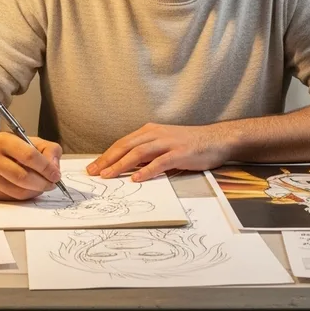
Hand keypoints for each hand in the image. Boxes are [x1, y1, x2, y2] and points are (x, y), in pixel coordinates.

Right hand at [0, 129, 63, 199]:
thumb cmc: (7, 147)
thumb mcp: (28, 140)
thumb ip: (48, 150)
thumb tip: (55, 169)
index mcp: (2, 141)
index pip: (29, 156)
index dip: (46, 167)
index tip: (56, 174)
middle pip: (23, 177)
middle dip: (43, 183)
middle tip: (52, 183)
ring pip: (18, 192)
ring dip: (35, 191)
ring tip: (42, 185)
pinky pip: (11, 198)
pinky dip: (25, 196)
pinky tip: (28, 189)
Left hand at [85, 122, 231, 181]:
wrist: (216, 139)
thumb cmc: (189, 144)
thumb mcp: (164, 144)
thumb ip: (148, 153)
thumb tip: (128, 167)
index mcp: (150, 131)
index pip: (123, 143)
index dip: (107, 155)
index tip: (93, 166)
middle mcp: (156, 134)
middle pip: (126, 146)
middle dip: (108, 160)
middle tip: (94, 172)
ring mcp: (168, 143)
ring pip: (139, 153)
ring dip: (121, 165)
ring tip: (109, 176)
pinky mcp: (180, 153)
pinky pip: (160, 162)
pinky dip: (147, 171)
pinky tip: (137, 179)